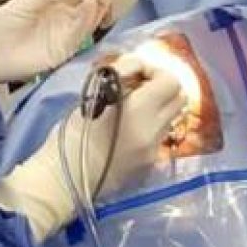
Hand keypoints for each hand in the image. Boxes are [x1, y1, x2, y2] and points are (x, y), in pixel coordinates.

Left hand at [0, 0, 113, 85]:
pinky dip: (89, 16)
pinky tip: (90, 2)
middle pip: (93, 4)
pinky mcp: (67, 49)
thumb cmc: (3, 24)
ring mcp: (67, 34)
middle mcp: (65, 18)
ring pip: (93, 17)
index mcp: (56, 3)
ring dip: (101, 2)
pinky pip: (83, 31)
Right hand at [75, 56, 187, 200]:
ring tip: (133, 105)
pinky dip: (149, 124)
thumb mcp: (93, 97)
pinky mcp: (150, 162)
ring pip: (171, 116)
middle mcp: (154, 130)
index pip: (169, 80)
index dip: (152, 69)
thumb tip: (135, 70)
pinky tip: (129, 127)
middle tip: (137, 85)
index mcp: (138, 110)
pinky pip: (160, 134)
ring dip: (158, 105)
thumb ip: (120, 81)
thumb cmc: (72, 134)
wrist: (67, 177)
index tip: (132, 71)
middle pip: (179, 96)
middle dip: (161, 86)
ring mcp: (155, 148)